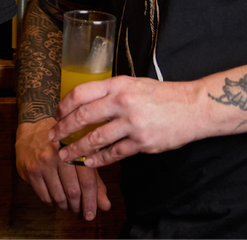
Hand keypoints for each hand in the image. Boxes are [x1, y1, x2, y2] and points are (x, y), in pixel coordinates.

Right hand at [15, 119, 109, 219]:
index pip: (87, 182)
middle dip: (78, 207)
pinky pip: (44, 196)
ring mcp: (42, 162)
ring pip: (58, 196)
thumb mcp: (82, 156)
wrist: (33, 126)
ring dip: (66, 207)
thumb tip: (105, 206)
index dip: (91, 202)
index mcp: (76, 149)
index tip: (91, 215)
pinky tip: (56, 199)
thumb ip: (95, 181)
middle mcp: (58, 154)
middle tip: (80, 213)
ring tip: (69, 206)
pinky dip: (52, 202)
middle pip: (72, 191)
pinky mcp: (30, 170)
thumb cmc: (62, 142)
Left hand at [49, 75, 206, 167]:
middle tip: (52, 137)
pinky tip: (89, 162)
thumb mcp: (133, 84)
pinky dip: (98, 159)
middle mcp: (122, 102)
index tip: (56, 115)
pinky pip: (114, 153)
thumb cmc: (162, 95)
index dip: (63, 106)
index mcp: (117, 85)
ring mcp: (132, 124)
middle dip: (63, 129)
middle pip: (82, 117)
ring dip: (76, 148)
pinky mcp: (143, 142)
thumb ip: (111, 92)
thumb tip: (85, 101)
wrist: (194, 107)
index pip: (80, 93)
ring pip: (95, 138)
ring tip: (65, 155)